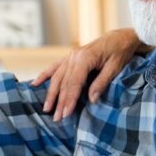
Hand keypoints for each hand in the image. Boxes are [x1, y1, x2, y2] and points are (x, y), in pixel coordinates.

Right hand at [31, 28, 145, 120]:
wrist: (120, 38)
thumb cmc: (119, 52)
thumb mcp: (115, 68)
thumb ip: (101, 83)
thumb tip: (91, 100)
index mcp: (85, 58)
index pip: (74, 83)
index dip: (69, 99)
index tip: (66, 114)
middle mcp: (74, 56)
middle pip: (64, 82)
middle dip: (59, 101)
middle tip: (56, 118)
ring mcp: (71, 56)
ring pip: (57, 77)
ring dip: (51, 93)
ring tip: (46, 109)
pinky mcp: (70, 57)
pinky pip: (54, 67)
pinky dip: (44, 75)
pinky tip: (35, 83)